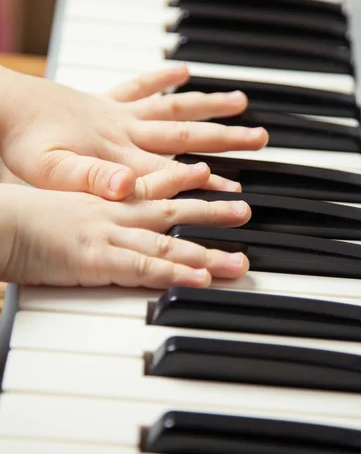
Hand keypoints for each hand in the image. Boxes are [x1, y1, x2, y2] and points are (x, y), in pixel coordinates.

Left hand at [0, 65, 267, 199]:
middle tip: (261, 137)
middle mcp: (126, 131)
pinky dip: (162, 77)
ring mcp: (118, 113)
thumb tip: (128, 188)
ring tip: (241, 100)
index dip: (207, 182)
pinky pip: (139, 85)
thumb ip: (91, 180)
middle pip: (186, 135)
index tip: (238, 189)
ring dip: (208, 104)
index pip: (172, 172)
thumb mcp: (50, 172)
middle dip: (226, 139)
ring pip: (174, 107)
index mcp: (118, 155)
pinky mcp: (106, 100)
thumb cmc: (23, 143)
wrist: (3, 106)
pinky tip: (183, 70)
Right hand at [0, 179, 249, 287]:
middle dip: (211, 212)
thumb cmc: (19, 214)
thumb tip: (104, 203)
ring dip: (206, 252)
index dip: (182, 179)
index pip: (149, 185)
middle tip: (244, 210)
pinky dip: (174, 274)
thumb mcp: (60, 200)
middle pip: (171, 212)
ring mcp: (109, 235)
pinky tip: (201, 280)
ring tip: (239, 261)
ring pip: (168, 243)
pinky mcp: (97, 261)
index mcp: (104, 198)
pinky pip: (144, 268)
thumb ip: (86, 199)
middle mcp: (113, 212)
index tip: (208, 173)